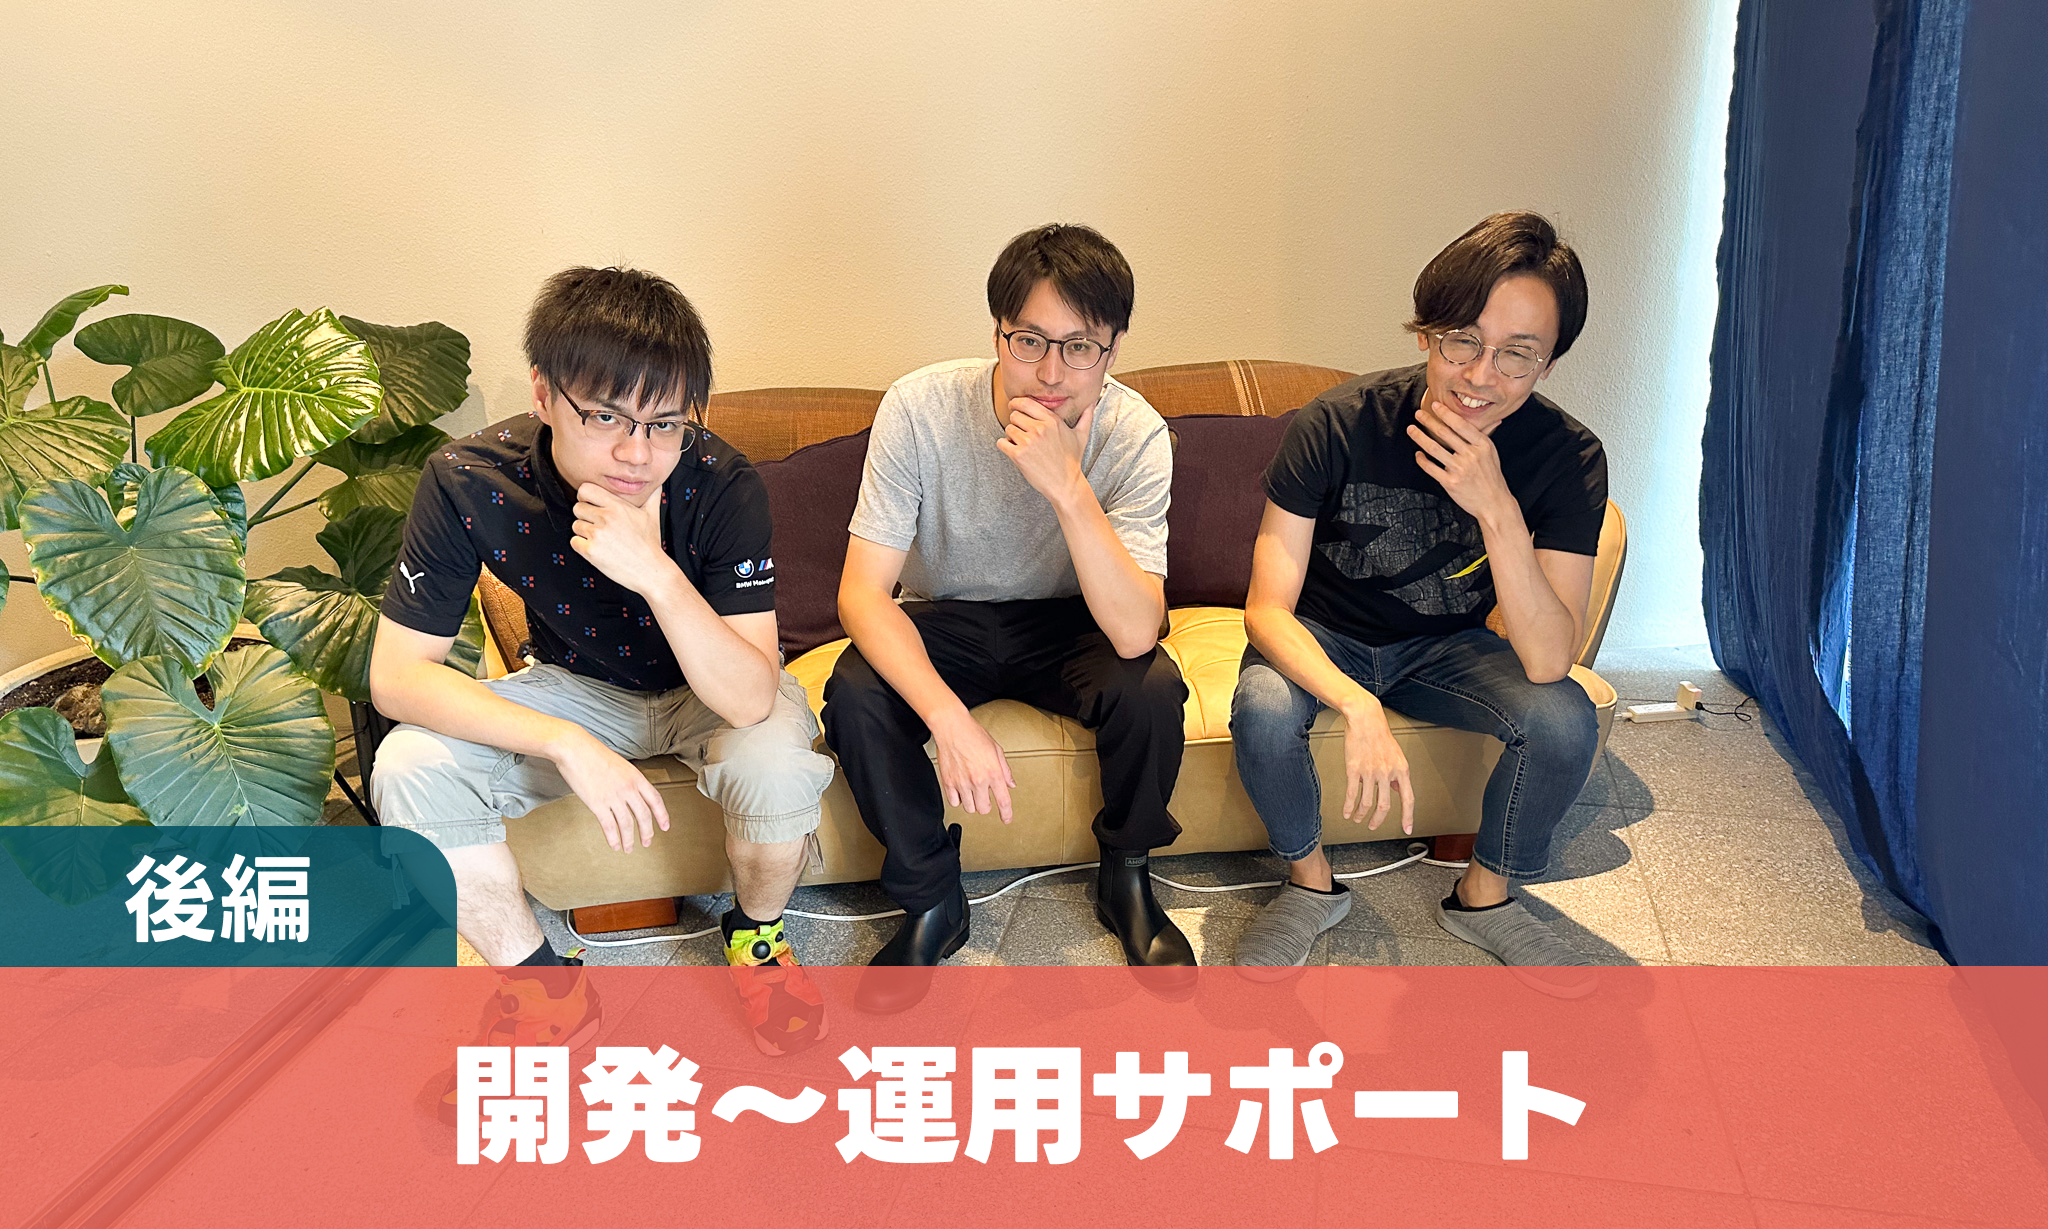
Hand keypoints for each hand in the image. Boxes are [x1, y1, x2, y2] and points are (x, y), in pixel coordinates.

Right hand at [552, 732, 670, 852]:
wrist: (575, 748)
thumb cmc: (592, 754)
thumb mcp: (619, 765)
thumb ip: (627, 780)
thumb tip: (630, 794)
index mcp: (636, 777)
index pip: (655, 800)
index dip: (662, 815)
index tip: (664, 826)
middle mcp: (628, 788)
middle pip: (644, 815)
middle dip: (647, 832)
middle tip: (646, 842)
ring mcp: (614, 796)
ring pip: (627, 824)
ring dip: (629, 839)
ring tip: (628, 848)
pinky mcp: (598, 803)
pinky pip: (609, 826)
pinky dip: (613, 838)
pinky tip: (614, 845)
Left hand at [571, 482, 670, 594]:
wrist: (650, 570)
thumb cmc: (650, 543)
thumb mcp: (653, 515)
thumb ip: (652, 495)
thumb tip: (657, 483)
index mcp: (617, 506)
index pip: (585, 489)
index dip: (585, 497)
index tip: (592, 505)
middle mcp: (606, 518)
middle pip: (577, 508)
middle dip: (585, 517)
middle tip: (598, 526)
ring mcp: (597, 535)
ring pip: (575, 525)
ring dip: (584, 533)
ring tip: (601, 540)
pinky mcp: (591, 551)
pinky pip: (574, 542)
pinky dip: (582, 546)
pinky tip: (597, 549)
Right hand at [929, 707, 1015, 822]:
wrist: (952, 728)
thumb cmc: (973, 734)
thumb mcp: (996, 750)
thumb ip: (1005, 770)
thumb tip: (1010, 783)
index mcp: (993, 772)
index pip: (1003, 800)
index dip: (1006, 814)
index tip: (1007, 819)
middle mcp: (978, 780)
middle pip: (983, 809)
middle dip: (986, 806)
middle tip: (984, 797)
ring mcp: (962, 783)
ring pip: (969, 808)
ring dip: (972, 803)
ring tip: (971, 792)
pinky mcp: (948, 782)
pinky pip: (954, 802)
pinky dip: (958, 799)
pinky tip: (960, 791)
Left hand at [997, 397, 1091, 504]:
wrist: (1065, 484)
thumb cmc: (1072, 460)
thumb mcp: (1081, 436)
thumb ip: (1086, 417)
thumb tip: (1092, 403)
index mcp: (1052, 421)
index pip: (1026, 402)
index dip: (1016, 403)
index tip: (1014, 407)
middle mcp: (1040, 429)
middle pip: (1014, 415)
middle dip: (1016, 423)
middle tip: (1023, 433)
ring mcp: (1028, 442)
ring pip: (1008, 429)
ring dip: (1011, 436)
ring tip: (1023, 446)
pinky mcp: (1019, 455)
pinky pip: (1001, 443)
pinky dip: (1005, 446)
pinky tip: (1015, 451)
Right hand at [1339, 699, 1413, 833]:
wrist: (1365, 720)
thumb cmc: (1380, 735)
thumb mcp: (1397, 755)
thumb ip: (1397, 774)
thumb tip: (1397, 790)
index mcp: (1401, 770)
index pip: (1408, 799)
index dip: (1408, 816)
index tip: (1407, 829)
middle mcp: (1387, 773)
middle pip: (1384, 806)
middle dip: (1378, 820)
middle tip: (1373, 826)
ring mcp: (1370, 772)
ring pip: (1366, 803)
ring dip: (1361, 815)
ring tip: (1358, 819)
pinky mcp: (1354, 769)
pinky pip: (1352, 794)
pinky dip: (1349, 807)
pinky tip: (1347, 812)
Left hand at [1408, 402, 1512, 521]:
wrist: (1494, 503)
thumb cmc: (1492, 477)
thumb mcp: (1492, 454)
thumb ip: (1486, 436)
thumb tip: (1494, 418)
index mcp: (1483, 445)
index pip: (1461, 424)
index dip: (1446, 414)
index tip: (1435, 405)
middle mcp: (1471, 455)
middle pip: (1444, 433)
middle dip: (1428, 421)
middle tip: (1418, 414)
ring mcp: (1460, 469)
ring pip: (1434, 448)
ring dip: (1419, 437)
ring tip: (1411, 429)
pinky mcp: (1450, 482)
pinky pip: (1431, 468)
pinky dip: (1422, 460)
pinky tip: (1418, 454)